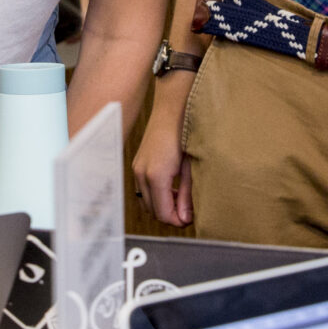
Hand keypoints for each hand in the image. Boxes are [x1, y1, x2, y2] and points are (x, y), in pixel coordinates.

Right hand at [132, 89, 195, 227]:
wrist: (172, 107)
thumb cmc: (185, 132)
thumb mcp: (191, 166)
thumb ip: (187, 194)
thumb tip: (185, 217)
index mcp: (156, 175)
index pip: (162, 213)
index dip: (177, 222)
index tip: (191, 220)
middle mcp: (141, 173)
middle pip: (152, 211)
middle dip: (170, 215)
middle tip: (188, 213)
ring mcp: (137, 168)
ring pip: (146, 201)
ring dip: (162, 206)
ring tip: (182, 200)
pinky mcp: (137, 163)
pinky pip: (143, 189)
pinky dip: (156, 195)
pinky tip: (172, 188)